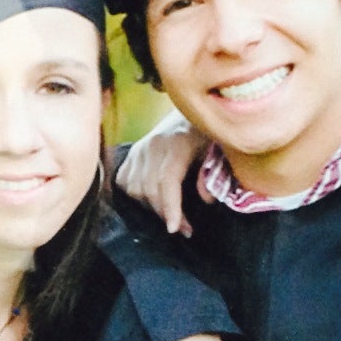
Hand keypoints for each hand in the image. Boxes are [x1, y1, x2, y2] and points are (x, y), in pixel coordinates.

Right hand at [115, 110, 207, 236]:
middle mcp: (153, 146)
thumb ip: (212, 174)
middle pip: (150, 189)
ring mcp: (139, 149)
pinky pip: (124, 182)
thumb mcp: (217, 151)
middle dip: (166, 214)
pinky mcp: (130, 153)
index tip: (175, 229)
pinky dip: (135, 196)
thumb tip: (206, 199)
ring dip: (151, 207)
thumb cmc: (206, 134)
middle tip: (184, 229)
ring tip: (170, 214)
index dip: (170, 207)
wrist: (189, 112)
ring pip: (135, 189)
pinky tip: (150, 200)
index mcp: (177, 143)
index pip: (167, 180)